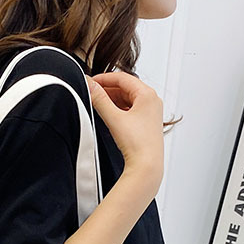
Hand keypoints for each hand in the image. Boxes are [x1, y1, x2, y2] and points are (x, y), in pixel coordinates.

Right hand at [86, 71, 163, 186]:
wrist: (147, 166)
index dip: (104, 78)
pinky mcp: (147, 124)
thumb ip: (100, 99)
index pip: (122, 78)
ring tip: (98, 105)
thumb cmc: (138, 144)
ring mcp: (151, 113)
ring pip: (128, 99)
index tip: (91, 82)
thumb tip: (91, 85)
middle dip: (107, 90)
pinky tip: (109, 117)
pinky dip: (119, 110)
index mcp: (148, 94)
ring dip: (112, 100)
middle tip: (92, 94)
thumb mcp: (114, 117)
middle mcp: (152, 101)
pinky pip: (131, 110)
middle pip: (126, 88)